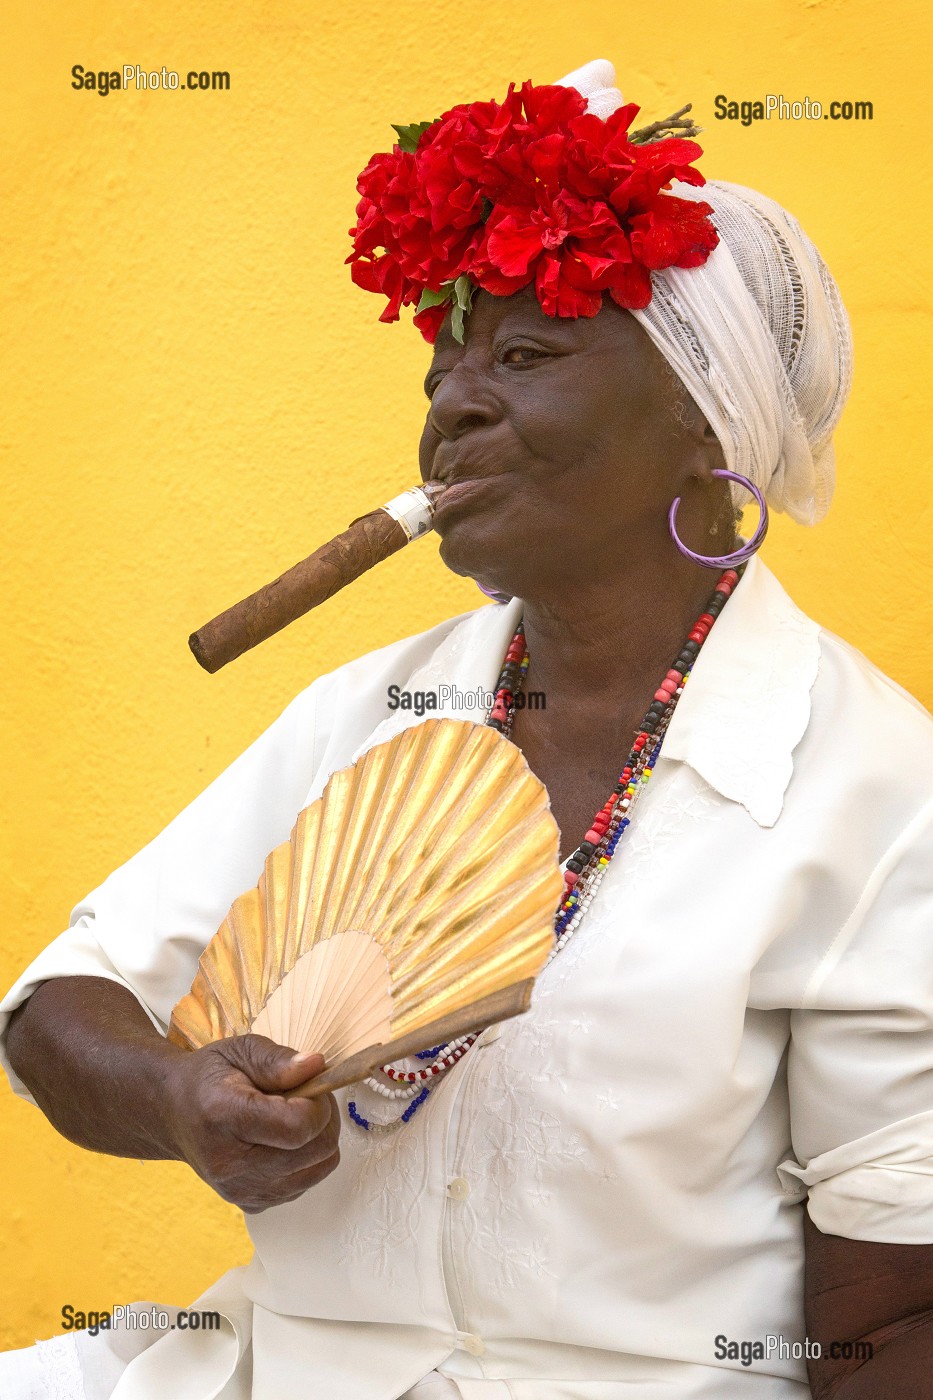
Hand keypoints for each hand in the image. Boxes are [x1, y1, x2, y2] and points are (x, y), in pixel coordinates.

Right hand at [162, 1034, 340, 1212]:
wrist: (172, 1113)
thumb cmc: (208, 1077)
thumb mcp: (239, 1050)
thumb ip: (278, 1060)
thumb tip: (317, 1067)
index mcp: (224, 1116)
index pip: (297, 1127)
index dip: (318, 1104)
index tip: (310, 1086)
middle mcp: (229, 1163)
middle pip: (315, 1151)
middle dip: (324, 1119)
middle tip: (306, 1097)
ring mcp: (239, 1190)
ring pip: (318, 1170)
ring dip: (319, 1140)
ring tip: (294, 1116)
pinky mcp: (251, 1204)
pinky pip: (305, 1184)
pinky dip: (306, 1160)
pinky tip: (282, 1140)